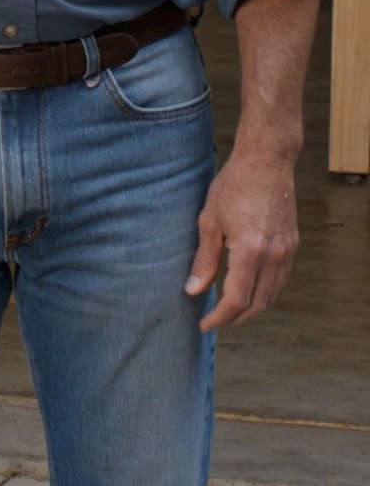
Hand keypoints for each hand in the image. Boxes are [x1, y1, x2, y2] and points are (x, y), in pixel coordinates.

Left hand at [185, 148, 297, 329]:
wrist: (266, 162)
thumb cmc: (232, 186)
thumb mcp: (209, 220)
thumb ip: (204, 259)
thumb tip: (193, 290)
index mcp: (250, 251)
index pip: (236, 299)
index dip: (220, 317)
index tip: (205, 323)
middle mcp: (274, 256)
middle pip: (257, 304)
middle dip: (235, 318)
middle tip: (215, 320)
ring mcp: (287, 252)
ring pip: (272, 295)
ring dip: (252, 308)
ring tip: (228, 309)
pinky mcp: (293, 245)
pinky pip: (280, 280)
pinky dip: (265, 292)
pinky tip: (248, 289)